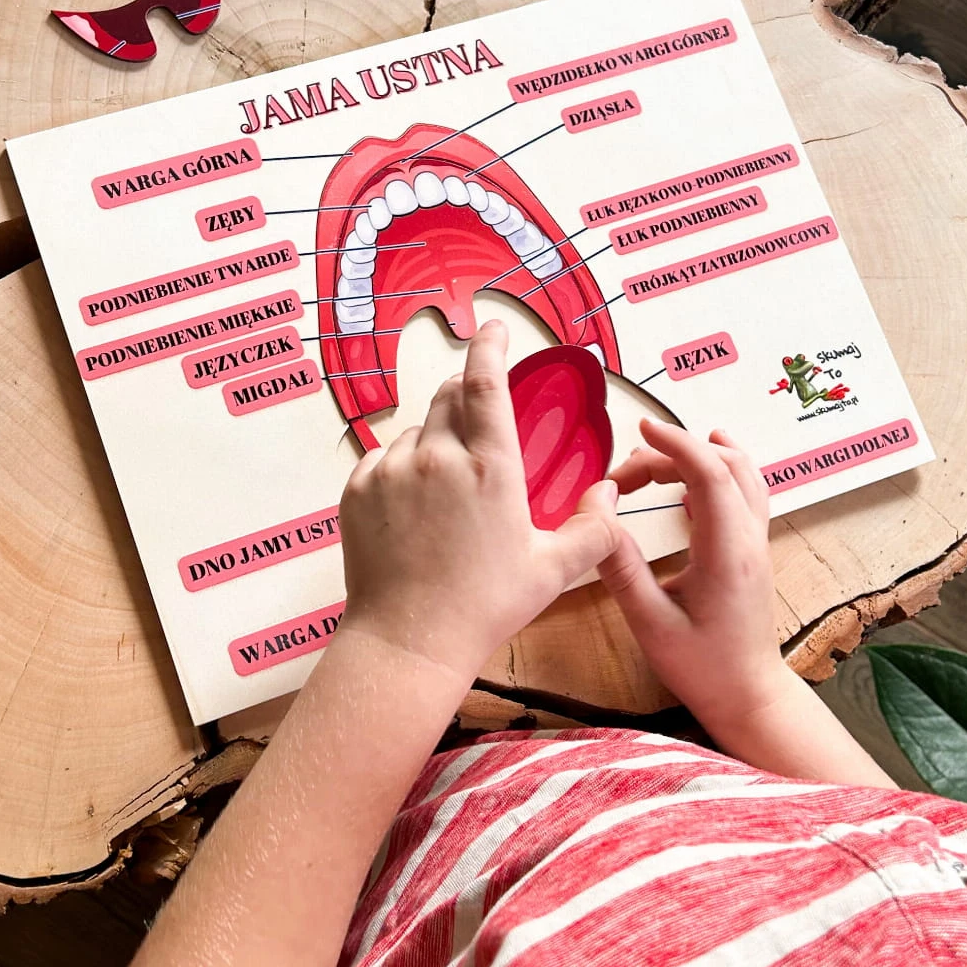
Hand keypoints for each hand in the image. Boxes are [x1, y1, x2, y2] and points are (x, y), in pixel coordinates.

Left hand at [337, 320, 621, 686]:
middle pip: (448, 395)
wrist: (409, 640)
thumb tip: (609, 492)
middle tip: (479, 421)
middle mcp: (438, 459)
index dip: (489, 344)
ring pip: (416, 431)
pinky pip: (382, 459)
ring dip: (435, 442)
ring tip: (448, 492)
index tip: (493, 326)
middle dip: (465, 393)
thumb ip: (593, 528)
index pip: (486, 381)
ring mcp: (391, 472)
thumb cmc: (484, 607)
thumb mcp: (553, 570)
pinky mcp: (358, 491)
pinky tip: (415, 507)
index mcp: (491, 469)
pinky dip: (401, 469)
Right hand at [598, 419, 797, 745]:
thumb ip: (623, 570)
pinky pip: (747, 495)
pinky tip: (688, 487)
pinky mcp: (753, 553)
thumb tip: (599, 521)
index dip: (675, 444)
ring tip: (659, 458)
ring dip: (702, 456)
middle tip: (627, 472)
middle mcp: (748, 540)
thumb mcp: (650, 624)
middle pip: (724, 465)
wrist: (750, 697)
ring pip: (743, 475)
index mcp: (725, 552)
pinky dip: (720, 475)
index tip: (641, 430)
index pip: (709, 473)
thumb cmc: (702, 668)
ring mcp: (756, 544)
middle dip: (675, 452)